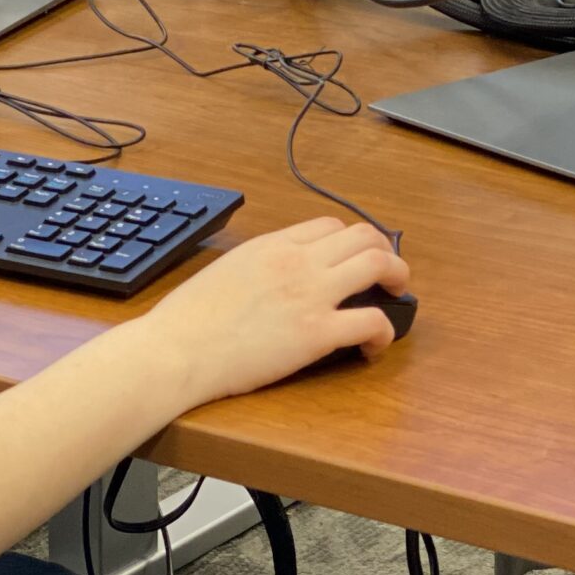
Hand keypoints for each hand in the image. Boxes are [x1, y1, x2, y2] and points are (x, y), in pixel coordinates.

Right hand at [138, 218, 408, 407]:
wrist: (176, 349)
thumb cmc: (187, 320)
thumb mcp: (226, 271)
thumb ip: (258, 266)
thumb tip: (274, 278)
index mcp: (272, 245)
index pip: (329, 226)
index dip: (351, 241)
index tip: (354, 259)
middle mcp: (297, 261)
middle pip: (364, 236)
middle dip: (386, 252)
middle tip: (388, 276)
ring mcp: (310, 294)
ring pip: (379, 265)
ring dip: (397, 279)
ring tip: (395, 299)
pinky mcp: (317, 333)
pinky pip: (373, 321)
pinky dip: (384, 332)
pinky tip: (373, 347)